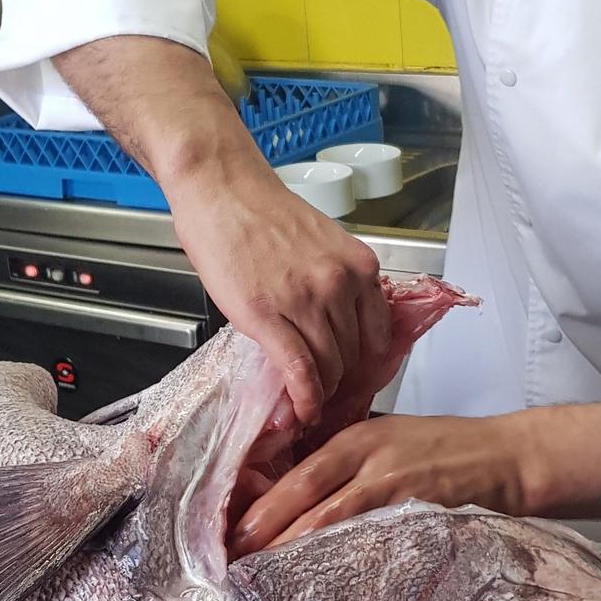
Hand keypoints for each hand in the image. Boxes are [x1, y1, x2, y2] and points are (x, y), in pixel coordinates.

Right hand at [54, 35, 390, 424]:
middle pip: (352, 353)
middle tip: (325, 391)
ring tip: (308, 400)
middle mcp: (341, 285)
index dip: (365, 362)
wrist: (222, 188)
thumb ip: (334, 284)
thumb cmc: (261, 211)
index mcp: (360, 267)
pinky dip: (303, 399)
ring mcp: (306, 302)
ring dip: (319, 390)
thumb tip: (334, 329)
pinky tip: (301, 411)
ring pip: (327, 367)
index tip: (354, 375)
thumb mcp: (320, 245)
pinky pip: (298, 372)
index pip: (378, 332)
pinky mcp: (269, 318)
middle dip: (340, 378)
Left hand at [229, 413, 529, 556]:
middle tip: (228, 562)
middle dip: (262, 530)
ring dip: (289, 546)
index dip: (259, 506)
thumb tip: (296, 500)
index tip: (228, 535)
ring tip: (259, 575)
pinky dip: (338, 553)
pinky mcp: (417, 504)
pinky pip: (367, 532)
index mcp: (355, 437)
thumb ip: (348, 465)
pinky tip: (317, 576)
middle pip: (301, 492)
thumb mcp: (390, 445)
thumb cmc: (446, 453)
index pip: (294, 473)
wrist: (506, 455)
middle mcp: (366, 452)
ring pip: (327, 515)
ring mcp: (392, 477)